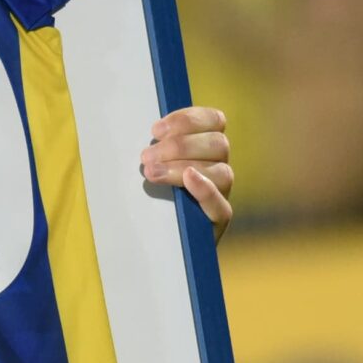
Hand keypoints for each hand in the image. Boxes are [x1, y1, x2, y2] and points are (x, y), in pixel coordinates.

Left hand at [142, 105, 233, 240]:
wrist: (154, 243)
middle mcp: (219, 168)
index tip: (156, 129)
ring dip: (183, 166)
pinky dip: (205, 189)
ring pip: (221, 172)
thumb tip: (140, 128)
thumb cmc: (147, 196)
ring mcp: (222, 194)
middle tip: (146, 156)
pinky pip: (221, 205)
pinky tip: (188, 179)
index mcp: (206, 148)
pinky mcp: (218, 220)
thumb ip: (154, 146)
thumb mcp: (150, 164)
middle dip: (179, 145)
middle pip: (218, 144)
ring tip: (151, 172)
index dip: (188, 119)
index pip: (215, 120)